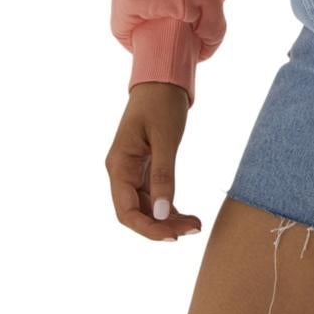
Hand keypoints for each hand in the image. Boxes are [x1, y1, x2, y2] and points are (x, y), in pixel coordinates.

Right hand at [105, 81, 203, 241]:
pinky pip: (152, 195)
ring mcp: (131, 170)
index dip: (149, 229)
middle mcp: (120, 171)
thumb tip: (163, 213)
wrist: (162, 78)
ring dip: (167, 219)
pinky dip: (167, 206)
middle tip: (194, 228)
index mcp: (119, 165)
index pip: (126, 211)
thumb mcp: (166, 138)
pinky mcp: (143, 167)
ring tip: (195, 224)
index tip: (175, 236)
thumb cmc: (162, 102)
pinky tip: (185, 214)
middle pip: (136, 213)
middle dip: (162, 226)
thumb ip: (163, 175)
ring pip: (145, 207)